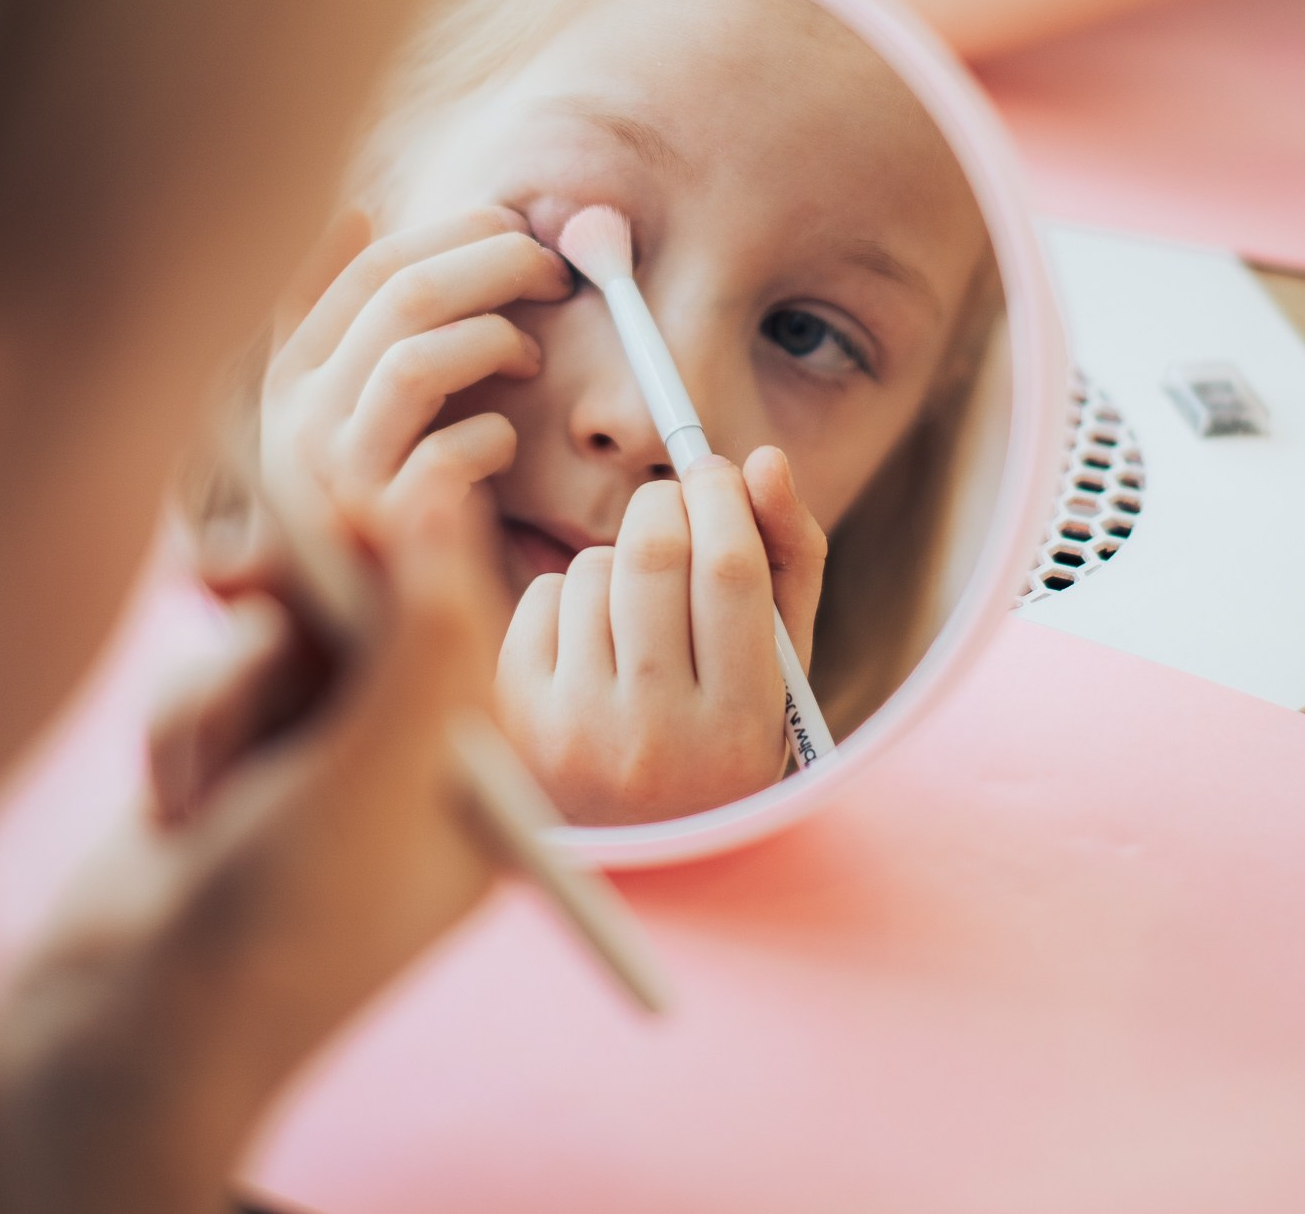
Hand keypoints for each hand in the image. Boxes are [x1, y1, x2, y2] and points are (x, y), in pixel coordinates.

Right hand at [0, 482, 513, 1213]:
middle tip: (234, 583)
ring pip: (279, 636)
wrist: (123, 1032)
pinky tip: (172, 800)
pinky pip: (217, 678)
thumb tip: (449, 502)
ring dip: (225, 685)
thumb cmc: (272, 931)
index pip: (460, 615)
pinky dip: (186, 721)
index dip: (396, 547)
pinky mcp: (237, 762)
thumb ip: (421, 638)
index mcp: (477, 779)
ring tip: (201, 782)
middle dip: (294, 616)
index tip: (336, 507)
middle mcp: (406, 765)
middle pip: (366, 611)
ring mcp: (316, 763)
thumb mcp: (372, 780)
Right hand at [261, 205, 572, 527]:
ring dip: (494, 338)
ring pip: (415, 360)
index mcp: (286, 382)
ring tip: (532, 354)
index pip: (368, 268)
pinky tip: (507, 446)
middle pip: (400, 295)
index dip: (454, 231)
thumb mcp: (345, 413)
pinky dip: (496, 436)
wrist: (385, 652)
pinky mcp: (382, 539)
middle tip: (554, 270)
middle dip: (494, 262)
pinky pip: (450, 454)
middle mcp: (293, 427)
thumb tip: (356, 211)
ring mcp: (333, 485)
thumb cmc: (386, 510)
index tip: (515, 223)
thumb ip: (348, 328)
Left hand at [495, 447, 824, 825]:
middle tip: (676, 503)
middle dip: (665, 503)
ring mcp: (576, 731)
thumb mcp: (778, 671)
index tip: (717, 471)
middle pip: (653, 553)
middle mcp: (655, 738)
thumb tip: (766, 461)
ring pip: (592, 568)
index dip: (723, 496)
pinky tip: (590, 641)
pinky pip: (540, 596)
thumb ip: (788, 562)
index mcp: (739, 728)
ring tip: (638, 605)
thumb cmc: (718, 739)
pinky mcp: (516, 717)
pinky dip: (569, 594)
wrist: (625, 845)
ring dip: (618, 557)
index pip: (731, 570)